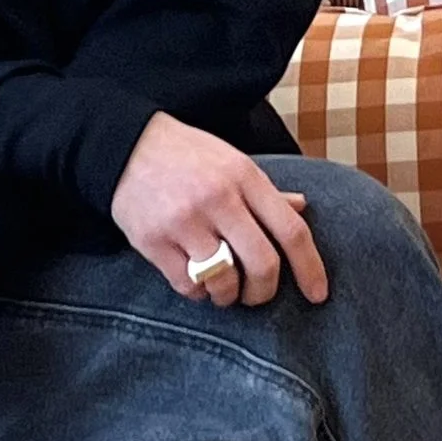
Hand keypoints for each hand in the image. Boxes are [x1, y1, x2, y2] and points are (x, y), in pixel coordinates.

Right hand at [106, 113, 327, 311]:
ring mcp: (184, 221)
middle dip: (264, 292)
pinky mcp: (153, 241)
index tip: (318, 295)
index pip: (291, 231)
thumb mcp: (232, 161)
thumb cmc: (186, 155)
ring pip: (224, 281)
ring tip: (222, 288)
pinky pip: (188, 286)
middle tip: (256, 295)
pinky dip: (197, 293)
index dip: (310, 268)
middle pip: (263, 264)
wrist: (123, 144)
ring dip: (228, 296)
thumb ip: (266, 190)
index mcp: (244, 176)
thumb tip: (303, 208)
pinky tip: (194, 279)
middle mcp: (218, 198)